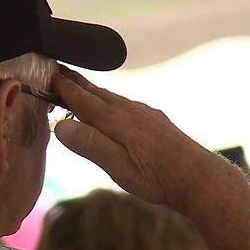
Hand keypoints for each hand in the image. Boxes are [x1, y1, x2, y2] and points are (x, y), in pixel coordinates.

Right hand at [52, 65, 230, 208]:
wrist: (199, 177)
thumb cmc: (156, 176)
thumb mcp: (116, 166)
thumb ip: (89, 144)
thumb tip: (61, 126)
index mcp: (115, 120)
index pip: (82, 100)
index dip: (65, 88)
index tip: (50, 76)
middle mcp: (129, 111)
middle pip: (97, 93)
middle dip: (77, 83)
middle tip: (61, 72)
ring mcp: (145, 115)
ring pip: (113, 98)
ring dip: (95, 92)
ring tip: (84, 89)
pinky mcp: (157, 122)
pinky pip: (128, 105)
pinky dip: (114, 102)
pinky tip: (119, 109)